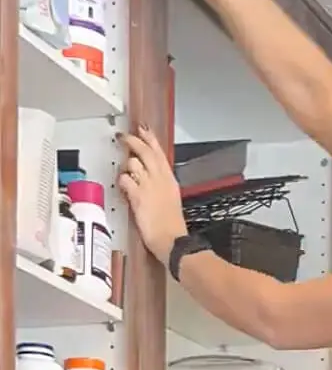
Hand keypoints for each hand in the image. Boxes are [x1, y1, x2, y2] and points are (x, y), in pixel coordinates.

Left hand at [119, 129, 187, 266]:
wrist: (172, 240)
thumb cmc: (172, 224)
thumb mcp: (170, 198)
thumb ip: (160, 186)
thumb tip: (149, 179)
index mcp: (169, 179)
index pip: (159, 152)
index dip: (149, 139)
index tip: (142, 129)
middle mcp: (159, 179)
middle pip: (145, 151)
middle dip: (133, 141)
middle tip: (123, 137)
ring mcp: (148, 186)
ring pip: (133, 162)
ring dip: (126, 166)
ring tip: (126, 174)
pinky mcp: (138, 196)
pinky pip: (125, 179)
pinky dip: (121, 181)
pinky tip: (122, 187)